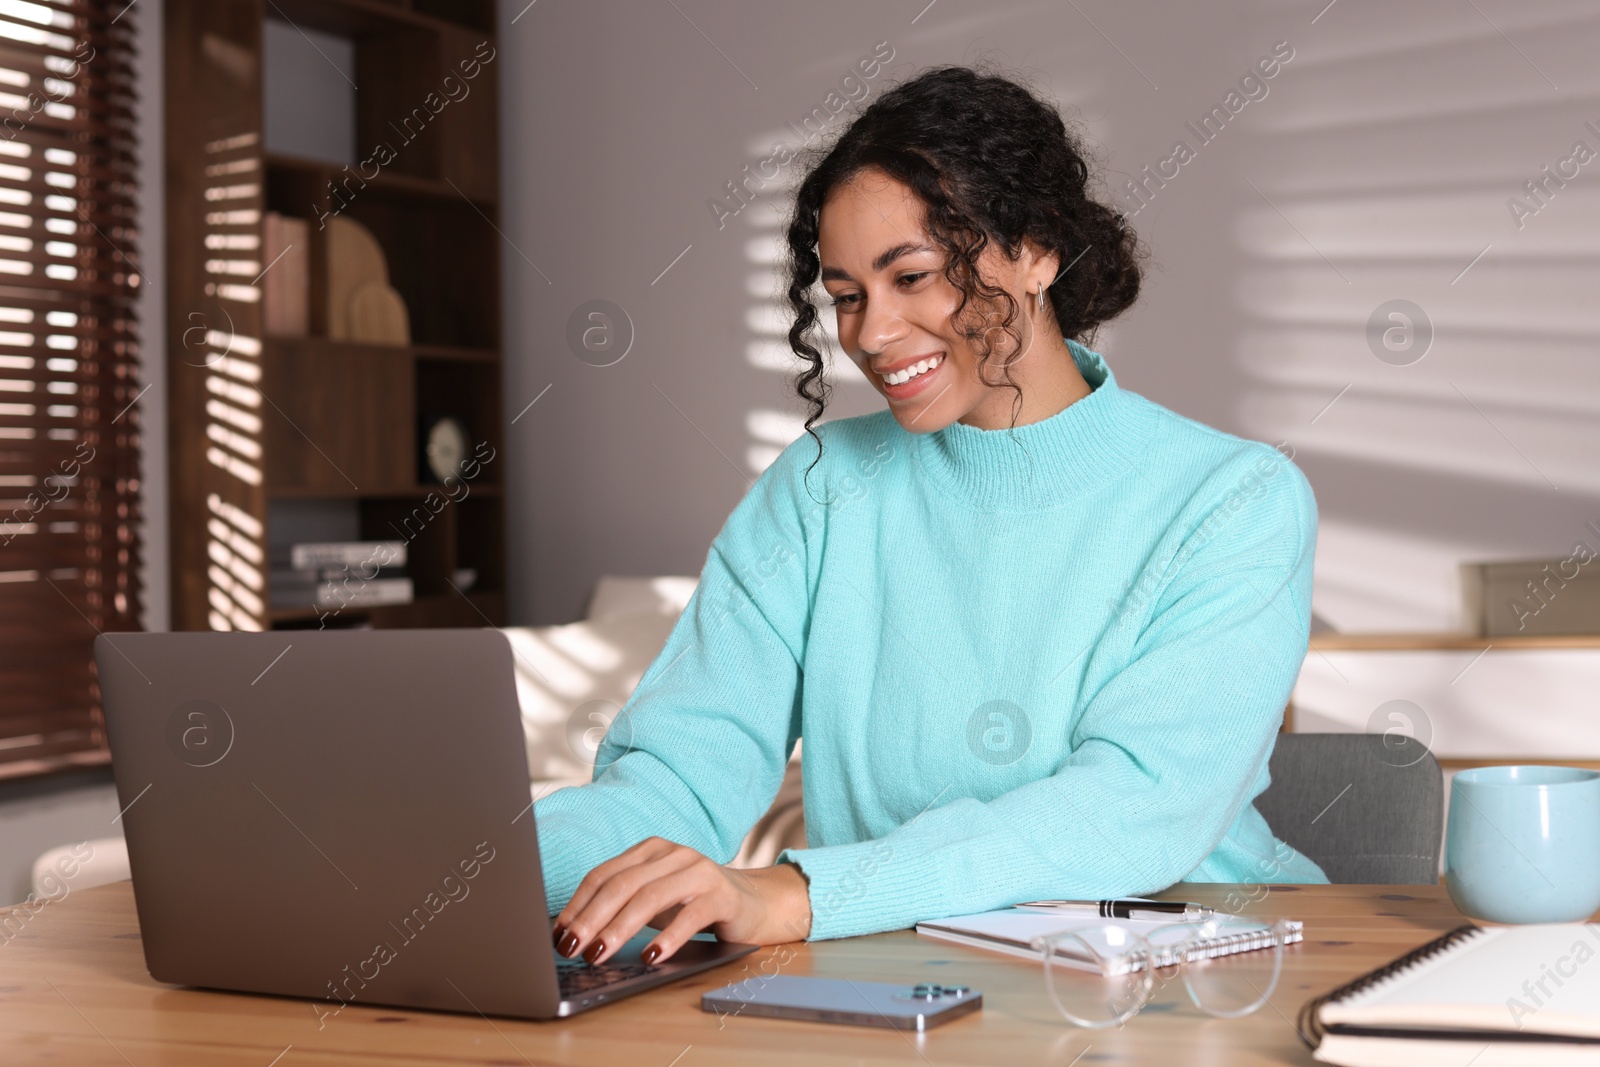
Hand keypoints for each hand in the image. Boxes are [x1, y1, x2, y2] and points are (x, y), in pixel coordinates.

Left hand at [551, 837, 811, 965]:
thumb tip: (575, 936)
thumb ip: (623, 906)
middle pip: (621, 885)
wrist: (755, 904)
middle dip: (591, 919)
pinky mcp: (720, 895)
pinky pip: (689, 917)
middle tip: (572, 948)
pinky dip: (667, 938)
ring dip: (619, 929)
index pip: (603, 875)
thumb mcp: (656, 900)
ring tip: (599, 954)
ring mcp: (698, 872)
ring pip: (649, 898)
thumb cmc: (694, 905)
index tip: (558, 934)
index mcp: (649, 851)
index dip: (577, 905)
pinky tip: (651, 957)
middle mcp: (672, 854)